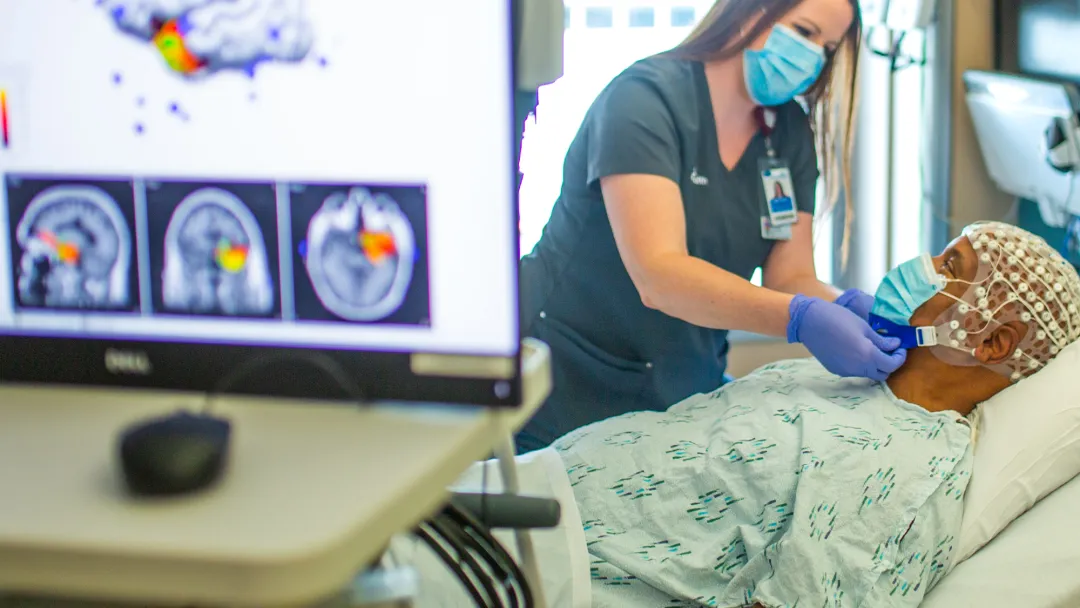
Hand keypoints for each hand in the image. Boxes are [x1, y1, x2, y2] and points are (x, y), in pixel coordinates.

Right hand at [787, 295, 906, 380]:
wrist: (809, 322)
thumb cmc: (838, 318)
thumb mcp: (864, 327)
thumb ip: (881, 340)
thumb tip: (896, 345)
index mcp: (867, 355)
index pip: (892, 365)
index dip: (899, 357)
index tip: (900, 347)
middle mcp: (858, 368)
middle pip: (882, 374)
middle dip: (889, 364)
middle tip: (889, 350)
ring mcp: (846, 371)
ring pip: (868, 374)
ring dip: (874, 365)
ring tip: (871, 349)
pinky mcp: (836, 370)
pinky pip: (854, 371)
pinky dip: (860, 364)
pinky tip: (854, 351)